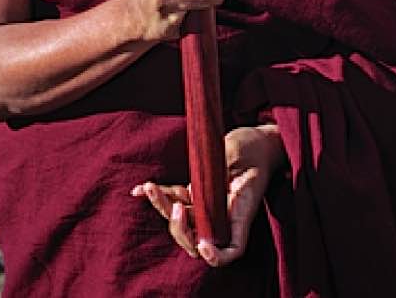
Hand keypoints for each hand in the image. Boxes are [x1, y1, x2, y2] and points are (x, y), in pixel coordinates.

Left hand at [131, 125, 285, 265]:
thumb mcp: (246, 165)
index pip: (229, 250)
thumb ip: (227, 179)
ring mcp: (208, 205)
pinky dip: (158, 194)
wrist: (255, 139)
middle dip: (180, 229)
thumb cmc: (256, 150)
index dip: (215, 256)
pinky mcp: (197, 190)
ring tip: (149, 188)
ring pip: (181, 218)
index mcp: (240, 215)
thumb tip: (199, 190)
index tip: (203, 245)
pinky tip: (138, 189)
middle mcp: (223, 216)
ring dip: (162, 206)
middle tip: (177, 209)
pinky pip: (175, 197)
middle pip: (196, 238)